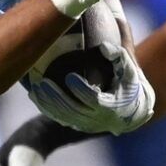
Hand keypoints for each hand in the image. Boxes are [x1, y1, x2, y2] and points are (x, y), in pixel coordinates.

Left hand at [25, 43, 155, 135]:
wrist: (132, 111)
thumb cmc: (130, 83)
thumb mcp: (130, 68)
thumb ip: (120, 53)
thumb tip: (105, 40)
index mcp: (112, 106)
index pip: (93, 100)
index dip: (81, 90)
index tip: (69, 77)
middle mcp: (97, 119)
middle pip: (73, 111)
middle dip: (57, 98)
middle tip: (43, 83)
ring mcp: (86, 124)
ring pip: (63, 117)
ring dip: (47, 104)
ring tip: (35, 88)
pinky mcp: (78, 125)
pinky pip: (59, 118)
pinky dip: (46, 108)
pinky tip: (34, 95)